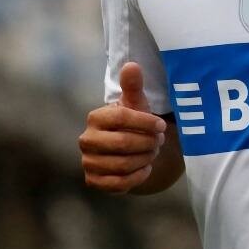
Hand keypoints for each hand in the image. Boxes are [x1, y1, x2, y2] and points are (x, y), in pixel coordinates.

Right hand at [79, 62, 166, 192]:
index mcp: (96, 117)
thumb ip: (133, 86)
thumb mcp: (136, 104)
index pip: (122, 118)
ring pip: (123, 164)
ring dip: (145, 159)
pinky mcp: (93, 181)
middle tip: (159, 142)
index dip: (146, 123)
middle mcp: (86, 140)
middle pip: (123, 143)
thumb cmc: (132, 123)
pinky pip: (118, 183)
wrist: (126, 150)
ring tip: (152, 153)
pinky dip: (137, 177)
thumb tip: (132, 65)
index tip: (162, 126)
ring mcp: (87, 162)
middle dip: (148, 143)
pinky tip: (144, 168)